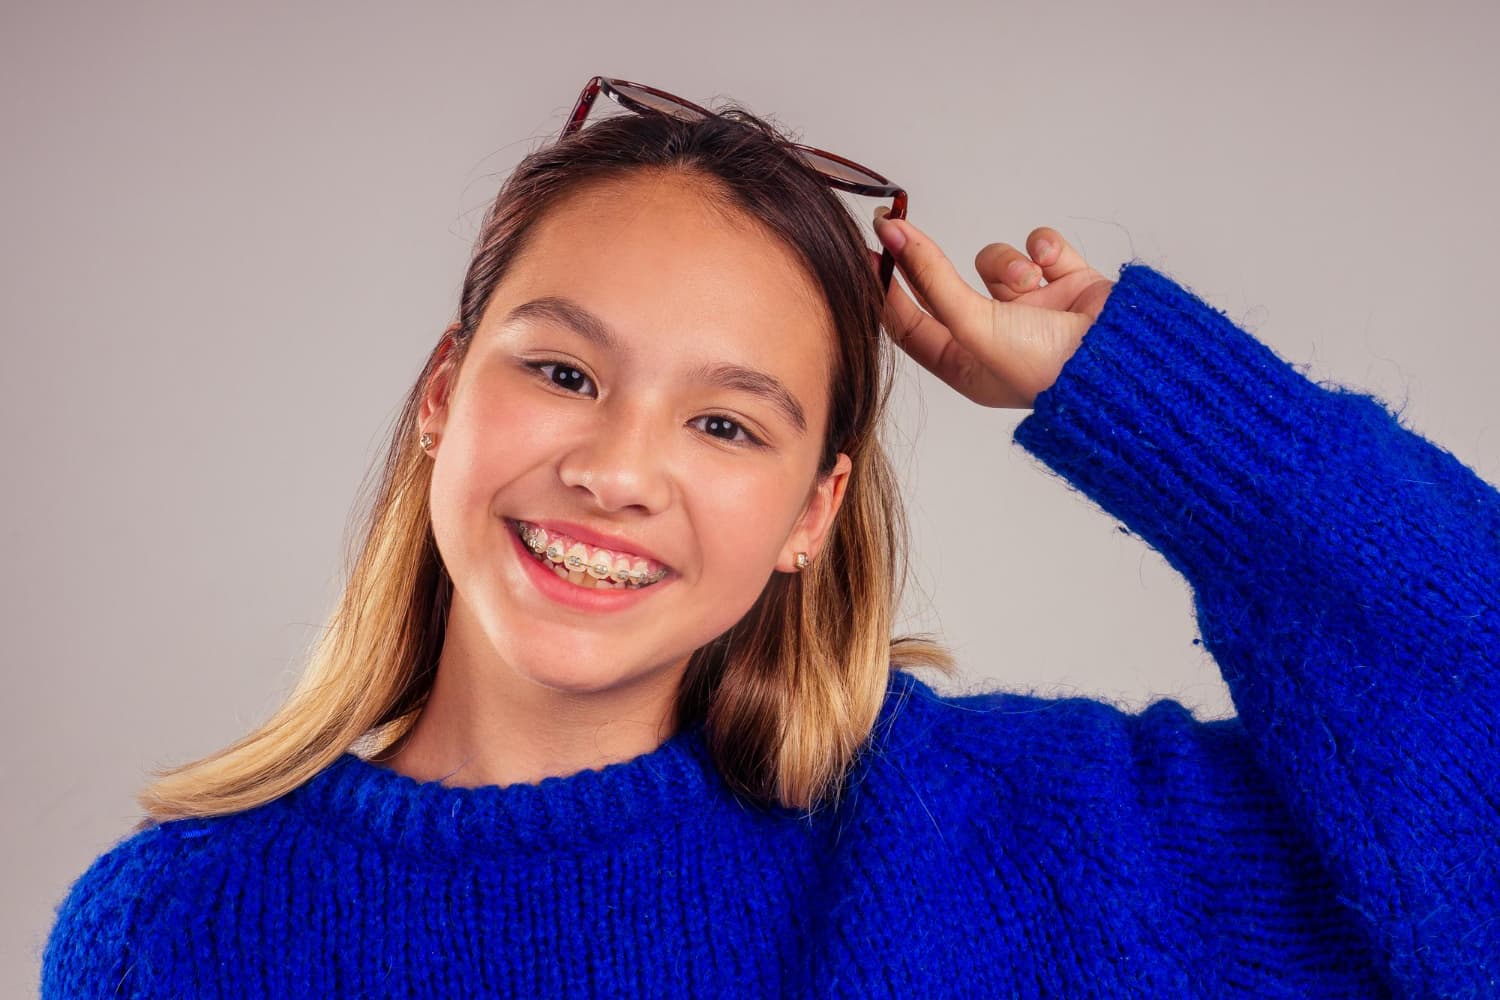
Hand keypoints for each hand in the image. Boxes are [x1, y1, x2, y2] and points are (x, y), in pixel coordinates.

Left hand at [871, 210, 1114, 408]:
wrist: (1124, 361)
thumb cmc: (1044, 365)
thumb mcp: (973, 325)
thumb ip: (931, 278)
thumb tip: (894, 236)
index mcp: (967, 365)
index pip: (910, 324)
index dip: (885, 289)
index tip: (867, 250)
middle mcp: (996, 338)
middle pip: (944, 287)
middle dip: (924, 258)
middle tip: (898, 222)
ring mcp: (1033, 310)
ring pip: (995, 262)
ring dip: (1004, 261)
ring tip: (1025, 279)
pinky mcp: (1066, 284)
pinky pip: (1040, 248)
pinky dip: (1043, 248)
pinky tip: (1050, 263)